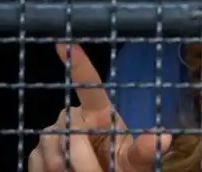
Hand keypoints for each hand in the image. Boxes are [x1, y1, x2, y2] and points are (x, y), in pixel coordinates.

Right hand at [28, 44, 171, 171]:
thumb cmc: (121, 167)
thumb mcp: (135, 162)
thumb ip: (144, 151)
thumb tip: (164, 138)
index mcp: (99, 112)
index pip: (89, 84)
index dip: (78, 63)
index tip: (65, 43)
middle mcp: (74, 116)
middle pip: (69, 129)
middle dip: (81, 159)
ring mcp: (53, 133)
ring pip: (51, 146)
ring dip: (63, 168)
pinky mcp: (37, 152)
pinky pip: (37, 161)